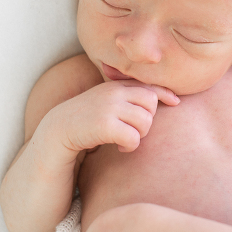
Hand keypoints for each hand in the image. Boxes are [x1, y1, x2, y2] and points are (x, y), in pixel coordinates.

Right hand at [43, 80, 179, 153]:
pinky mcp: (104, 124)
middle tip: (132, 130)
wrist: (55, 134)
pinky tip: (119, 147)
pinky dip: (130, 145)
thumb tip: (160, 98)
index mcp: (114, 86)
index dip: (165, 92)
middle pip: (151, 102)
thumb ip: (126, 99)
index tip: (175, 101)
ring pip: (145, 120)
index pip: (147, 84)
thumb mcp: (105, 104)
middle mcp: (112, 92)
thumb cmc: (85, 122)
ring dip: (139, 134)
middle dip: (147, 119)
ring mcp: (108, 107)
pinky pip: (134, 137)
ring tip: (125, 139)